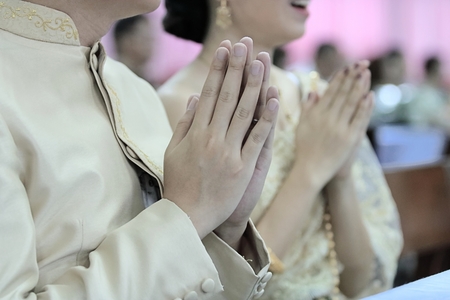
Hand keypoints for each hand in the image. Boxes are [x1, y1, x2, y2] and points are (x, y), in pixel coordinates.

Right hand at [163, 40, 278, 238]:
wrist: (187, 216)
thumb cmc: (179, 183)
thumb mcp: (174, 151)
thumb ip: (185, 123)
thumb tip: (194, 98)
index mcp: (194, 132)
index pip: (209, 93)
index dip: (218, 70)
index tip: (225, 50)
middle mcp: (211, 138)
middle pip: (227, 97)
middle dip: (237, 67)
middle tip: (245, 44)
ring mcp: (228, 152)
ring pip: (243, 112)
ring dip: (253, 85)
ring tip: (261, 61)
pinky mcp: (243, 168)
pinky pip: (257, 139)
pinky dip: (266, 118)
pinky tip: (273, 98)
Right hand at [294, 62, 372, 188]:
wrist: (312, 170)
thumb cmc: (305, 148)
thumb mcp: (302, 126)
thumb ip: (308, 108)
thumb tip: (314, 91)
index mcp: (316, 114)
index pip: (331, 91)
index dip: (340, 77)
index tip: (348, 66)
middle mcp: (328, 119)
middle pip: (343, 93)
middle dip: (353, 77)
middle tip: (361, 63)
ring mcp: (340, 128)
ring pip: (352, 103)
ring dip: (360, 86)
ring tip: (367, 73)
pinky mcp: (350, 138)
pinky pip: (359, 119)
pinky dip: (365, 107)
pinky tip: (370, 95)